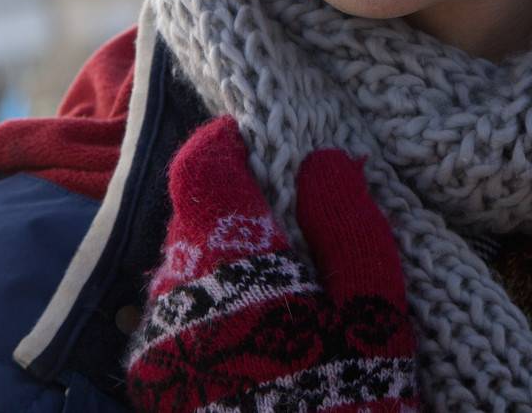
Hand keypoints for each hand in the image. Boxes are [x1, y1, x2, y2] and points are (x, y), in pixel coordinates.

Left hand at [126, 115, 417, 411]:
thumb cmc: (346, 406)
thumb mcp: (375, 321)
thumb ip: (349, 230)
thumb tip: (325, 161)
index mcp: (229, 266)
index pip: (201, 167)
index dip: (228, 144)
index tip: (260, 144)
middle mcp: (175, 299)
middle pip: (188, 217)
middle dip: (232, 207)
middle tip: (288, 223)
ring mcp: (158, 348)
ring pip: (178, 269)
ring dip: (218, 259)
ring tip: (276, 288)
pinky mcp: (156, 389)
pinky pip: (174, 320)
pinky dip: (207, 309)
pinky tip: (253, 336)